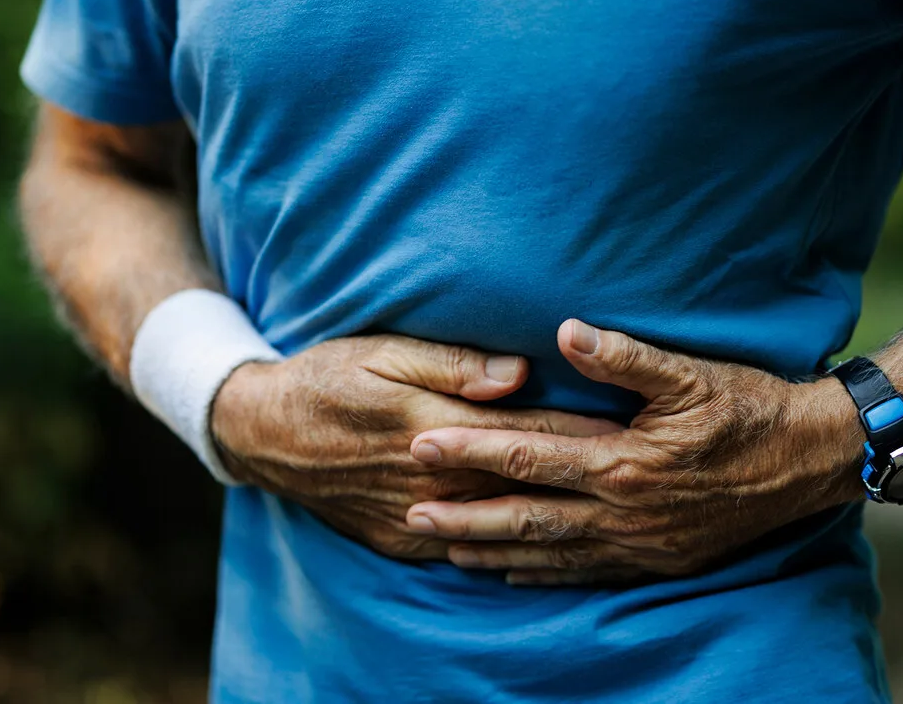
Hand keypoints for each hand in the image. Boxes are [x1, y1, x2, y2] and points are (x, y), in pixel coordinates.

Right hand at [211, 334, 623, 561]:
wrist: (264, 433)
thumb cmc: (330, 377)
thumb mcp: (385, 351)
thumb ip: (456, 364)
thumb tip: (521, 373)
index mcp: (433, 423)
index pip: (524, 431)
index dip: (579, 433)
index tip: (629, 433)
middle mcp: (430, 477)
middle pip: (519, 481)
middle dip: (578, 480)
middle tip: (638, 479)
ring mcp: (414, 517)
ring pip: (497, 523)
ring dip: (549, 519)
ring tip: (604, 517)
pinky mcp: (398, 542)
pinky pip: (461, 550)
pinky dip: (501, 550)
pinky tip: (537, 550)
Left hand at [404, 320, 863, 583]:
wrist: (811, 460)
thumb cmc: (748, 407)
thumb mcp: (691, 373)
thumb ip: (624, 355)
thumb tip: (565, 331)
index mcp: (623, 461)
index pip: (529, 456)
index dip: (471, 449)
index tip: (420, 444)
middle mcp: (624, 511)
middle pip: (526, 516)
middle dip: (464, 514)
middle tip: (410, 511)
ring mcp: (640, 542)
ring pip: (551, 553)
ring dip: (494, 549)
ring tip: (445, 548)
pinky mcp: (658, 559)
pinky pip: (589, 574)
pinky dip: (546, 575)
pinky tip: (515, 574)